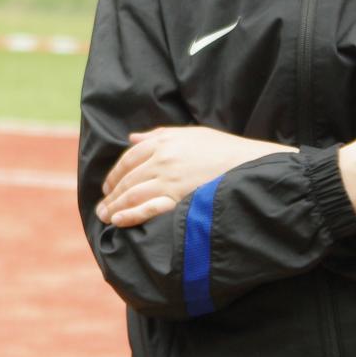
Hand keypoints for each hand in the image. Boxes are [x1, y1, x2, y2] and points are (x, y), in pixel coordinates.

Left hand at [97, 127, 295, 226]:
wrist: (254, 166)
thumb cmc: (225, 150)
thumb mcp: (192, 135)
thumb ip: (159, 136)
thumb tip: (132, 138)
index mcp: (164, 142)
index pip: (128, 159)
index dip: (115, 174)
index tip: (108, 187)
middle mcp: (163, 159)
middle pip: (127, 179)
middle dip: (111, 195)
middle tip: (102, 208)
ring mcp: (170, 179)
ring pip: (133, 194)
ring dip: (115, 207)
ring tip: (106, 217)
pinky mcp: (179, 199)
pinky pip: (146, 208)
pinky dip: (130, 215)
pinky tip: (119, 222)